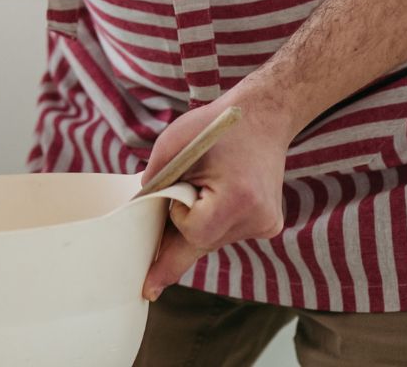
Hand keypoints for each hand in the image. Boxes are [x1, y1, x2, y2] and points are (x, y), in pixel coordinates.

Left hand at [140, 88, 295, 300]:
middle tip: (148, 289)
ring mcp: (266, 225)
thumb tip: (138, 212)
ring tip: (199, 194)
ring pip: (213, 242)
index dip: (177, 217)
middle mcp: (258, 219)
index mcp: (238, 199)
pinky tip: (216, 199)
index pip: (192, 232)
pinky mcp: (269, 225)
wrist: (264, 116)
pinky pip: (226, 234)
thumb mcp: (174, 144)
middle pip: (201, 245)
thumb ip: (155, 180)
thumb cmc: (214, 126)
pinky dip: (212, 223)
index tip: (173, 199)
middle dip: (174, 250)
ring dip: (195, 230)